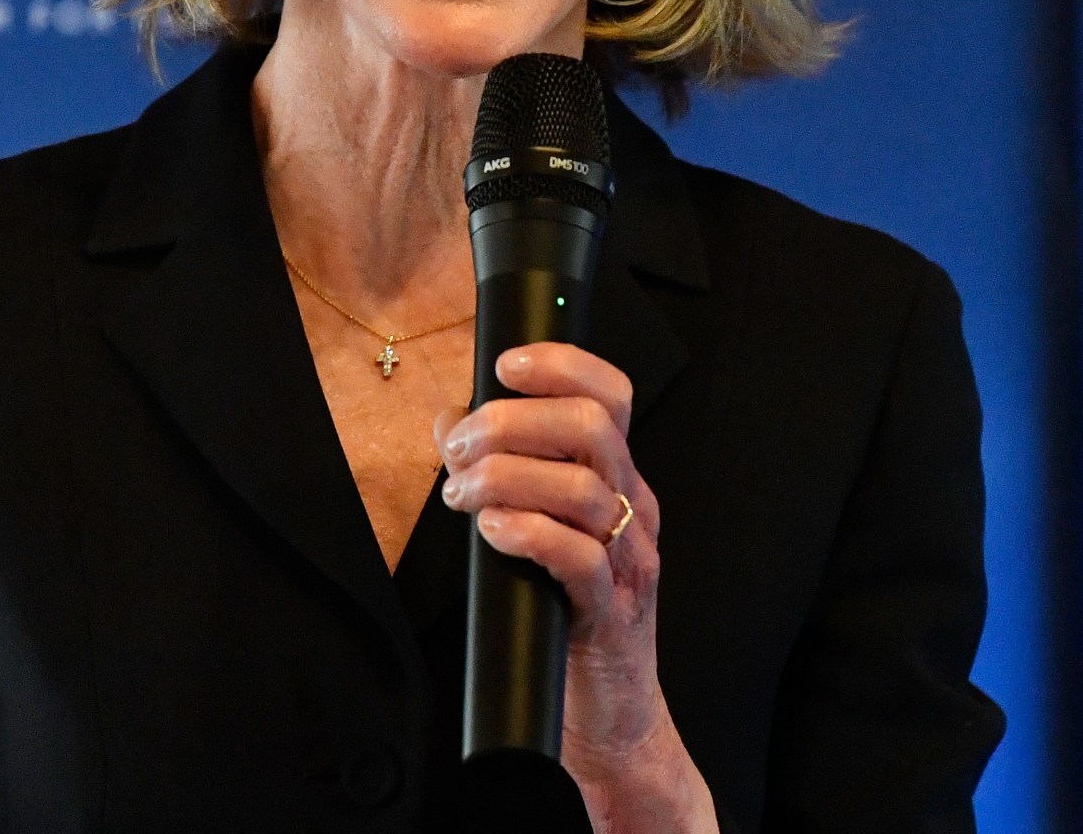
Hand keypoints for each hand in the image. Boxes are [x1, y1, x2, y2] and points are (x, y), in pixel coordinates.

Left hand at [433, 343, 716, 833]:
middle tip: (459, 449)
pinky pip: (581, 558)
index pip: (610, 394)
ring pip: (584, 488)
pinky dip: (530, 533)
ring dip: (506, 477)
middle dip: (513, 422)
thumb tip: (448, 417)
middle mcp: (634, 510)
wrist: (607, 719)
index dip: (562, 362)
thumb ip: (498, 469)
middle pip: (593, 427)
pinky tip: (492, 530)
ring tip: (460, 496)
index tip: (504, 364)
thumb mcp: (532, 529)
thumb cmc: (563, 616)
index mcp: (618, 479)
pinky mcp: (611, 614)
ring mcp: (629, 562)